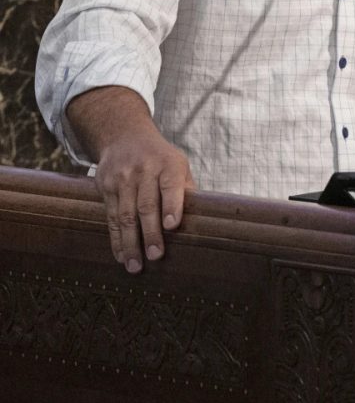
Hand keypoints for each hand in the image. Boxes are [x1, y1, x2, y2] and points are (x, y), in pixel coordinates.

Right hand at [66, 86, 195, 272]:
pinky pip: (111, 216)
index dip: (172, 206)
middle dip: (150, 233)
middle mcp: (144, 171)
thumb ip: (187, 190)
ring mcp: (122, 179)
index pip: (170, 186)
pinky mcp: (105, 187)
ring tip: (135, 265)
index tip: (172, 226)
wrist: (124, 137)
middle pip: (146, 205)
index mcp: (168, 165)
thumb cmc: (161, 159)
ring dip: (130, 243)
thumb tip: (200, 221)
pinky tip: (120, 255)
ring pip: (125, 214)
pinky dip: (116, 238)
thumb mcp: (179, 165)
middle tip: (155, 256)